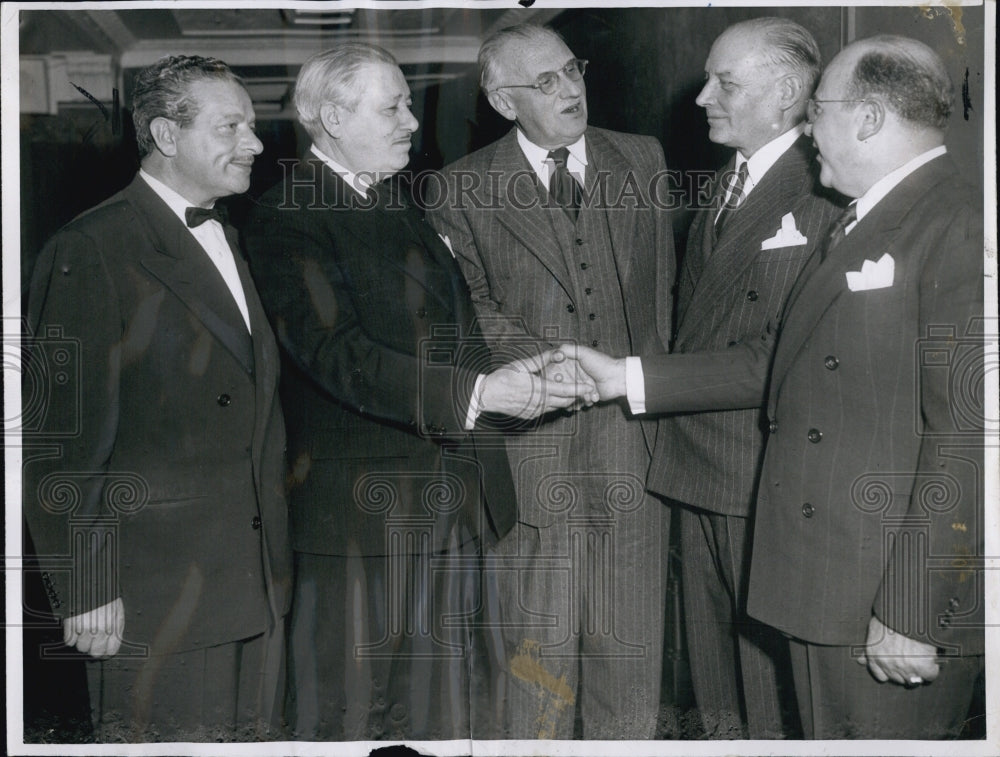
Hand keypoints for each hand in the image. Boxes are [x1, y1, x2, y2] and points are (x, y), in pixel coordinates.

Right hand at [64, 597, 123, 657]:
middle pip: (94, 653)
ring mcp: (86, 629)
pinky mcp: (72, 625)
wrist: (94, 583)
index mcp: (114, 627)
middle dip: (92, 648)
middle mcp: (101, 630)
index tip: (101, 649)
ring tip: (83, 629)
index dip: (105, 652)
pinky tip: (75, 627)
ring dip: (80, 641)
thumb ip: (115, 629)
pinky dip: (69, 636)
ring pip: (80, 647)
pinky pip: (69, 641)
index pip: (110, 651)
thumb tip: (111, 645)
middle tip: (91, 639)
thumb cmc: (106, 597)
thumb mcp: (117, 612)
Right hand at [479, 349, 596, 418]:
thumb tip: (556, 353)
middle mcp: (539, 403)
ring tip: (572, 393)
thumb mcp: (521, 365)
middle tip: (585, 389)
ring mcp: (535, 412)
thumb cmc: (502, 378)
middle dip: (575, 396)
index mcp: (538, 389)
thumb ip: (541, 360)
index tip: (589, 387)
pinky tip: (554, 398)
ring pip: (557, 407)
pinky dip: (553, 404)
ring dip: (565, 401)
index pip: (564, 390)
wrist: (486, 396)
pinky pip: (547, 411)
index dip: (578, 389)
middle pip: (564, 401)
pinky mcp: (531, 416)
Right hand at [556, 343, 626, 400]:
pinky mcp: (586, 396)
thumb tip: (555, 350)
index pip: (557, 374)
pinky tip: (592, 397)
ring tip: (587, 393)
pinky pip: (578, 403)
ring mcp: (580, 387)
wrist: (617, 378)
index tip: (561, 380)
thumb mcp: (584, 353)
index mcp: (572, 366)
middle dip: (568, 391)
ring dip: (577, 398)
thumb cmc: (602, 364)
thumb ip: (568, 350)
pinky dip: (584, 402)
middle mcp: (574, 377)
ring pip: (569, 397)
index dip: (557, 379)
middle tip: (577, 390)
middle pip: (562, 388)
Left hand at [856, 614, 939, 685]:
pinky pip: (930, 676)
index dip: (890, 672)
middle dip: (905, 671)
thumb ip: (869, 648)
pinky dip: (933, 668)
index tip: (897, 666)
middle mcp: (887, 664)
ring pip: (914, 680)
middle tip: (912, 658)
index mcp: (874, 655)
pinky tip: (932, 658)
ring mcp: (905, 667)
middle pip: (899, 679)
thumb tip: (860, 661)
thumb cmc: (891, 616)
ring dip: (919, 672)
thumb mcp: (874, 630)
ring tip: (922, 657)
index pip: (881, 676)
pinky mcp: (922, 667)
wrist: (908, 610)